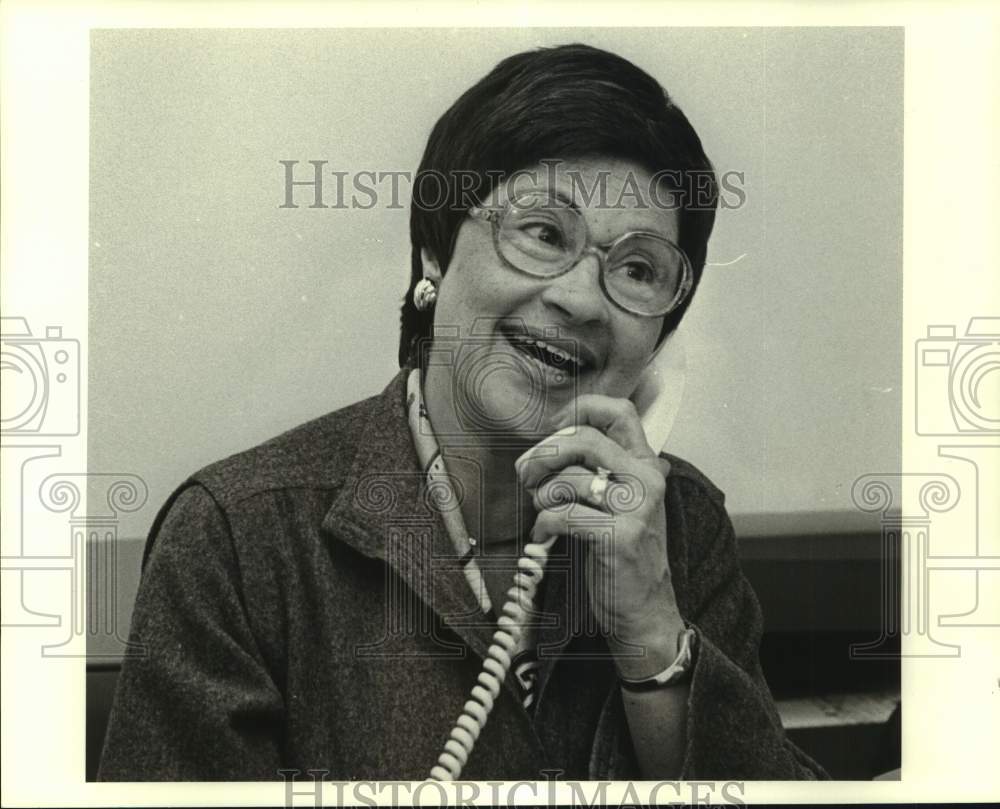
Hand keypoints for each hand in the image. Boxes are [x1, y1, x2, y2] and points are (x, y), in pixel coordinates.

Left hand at [515, 395, 685, 678]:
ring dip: (541, 496)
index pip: (620, 412)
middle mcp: (647, 480)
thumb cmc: (622, 555)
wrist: (646, 612)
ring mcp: (636, 508)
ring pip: (569, 479)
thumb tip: (549, 443)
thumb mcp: (620, 503)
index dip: (581, 410)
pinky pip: (562, 514)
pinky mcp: (618, 536)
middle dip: (544, 454)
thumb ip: (599, 469)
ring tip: (542, 511)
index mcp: (648, 465)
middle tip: (526, 473)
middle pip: (585, 439)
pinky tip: (546, 536)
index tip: (555, 427)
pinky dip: (543, 524)